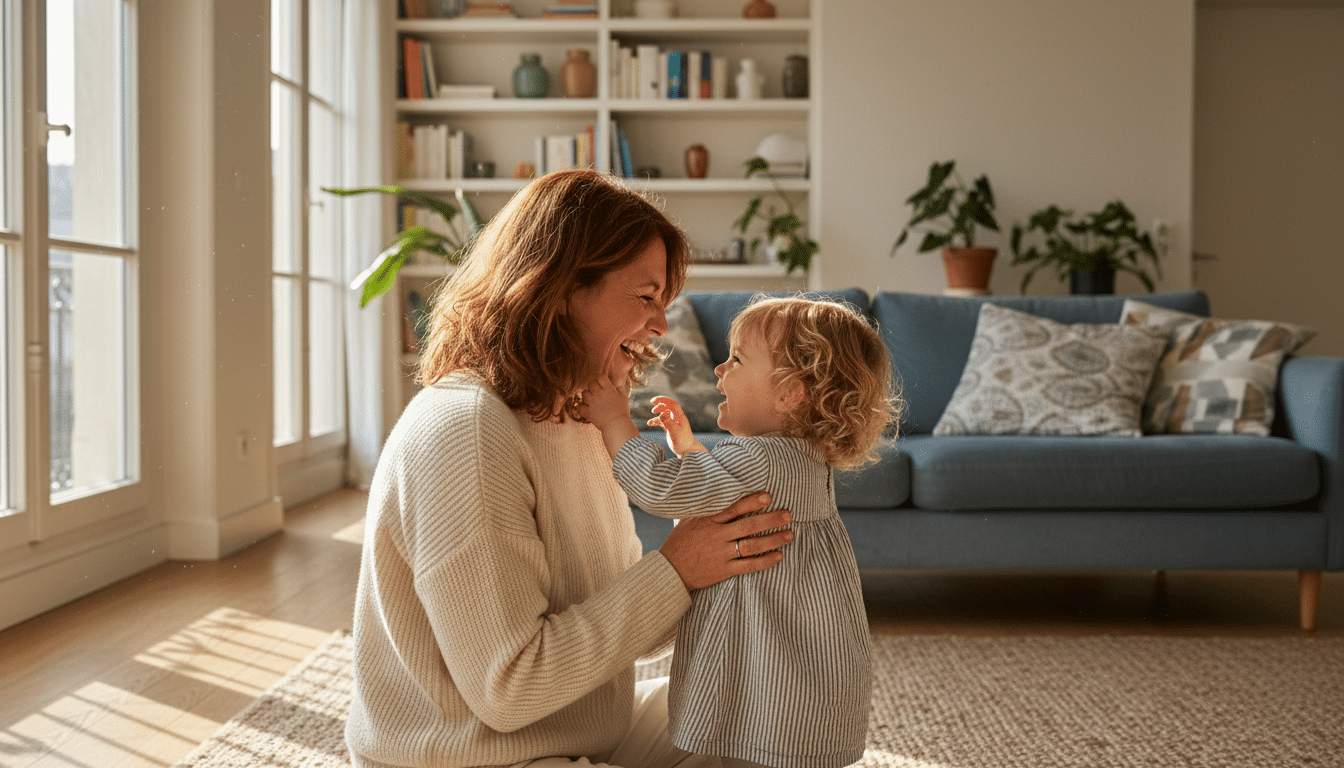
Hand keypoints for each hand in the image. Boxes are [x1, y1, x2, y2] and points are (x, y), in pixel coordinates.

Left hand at [581, 376, 631, 430]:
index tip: (601, 382)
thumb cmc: (622, 412)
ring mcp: (592, 403)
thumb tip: (616, 386)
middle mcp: (599, 394)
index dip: (600, 378)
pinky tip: (581, 407)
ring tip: (590, 399)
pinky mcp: (588, 412)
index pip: (600, 377)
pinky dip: (578, 406)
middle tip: (595, 390)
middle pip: (591, 383)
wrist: (616, 425)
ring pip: (584, 393)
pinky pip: (578, 406)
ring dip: (586, 395)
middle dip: (593, 386)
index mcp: (608, 389)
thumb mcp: (623, 398)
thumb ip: (619, 391)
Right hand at [648, 396, 705, 455]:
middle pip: (668, 406)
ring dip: (657, 414)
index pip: (672, 404)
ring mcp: (674, 423)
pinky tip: (649, 423)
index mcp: (680, 417)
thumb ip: (668, 423)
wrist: (687, 451)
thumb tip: (661, 415)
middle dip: (660, 404)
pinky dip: (656, 421)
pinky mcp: (670, 429)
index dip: (663, 400)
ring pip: (664, 414)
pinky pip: (662, 421)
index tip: (654, 401)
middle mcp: (677, 418)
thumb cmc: (682, 442)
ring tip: (651, 416)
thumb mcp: (674, 432)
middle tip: (652, 404)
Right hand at [659, 492, 791, 590]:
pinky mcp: (724, 571)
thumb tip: (719, 490)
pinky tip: (778, 555)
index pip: (733, 508)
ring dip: (773, 539)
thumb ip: (705, 508)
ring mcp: (721, 554)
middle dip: (770, 519)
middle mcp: (717, 536)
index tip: (768, 496)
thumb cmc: (680, 542)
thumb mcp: (689, 520)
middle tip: (788, 514)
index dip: (751, 502)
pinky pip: (748, 565)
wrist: (669, 571)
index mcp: (708, 521)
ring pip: (752, 545)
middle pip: (748, 526)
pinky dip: (765, 561)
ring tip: (789, 534)